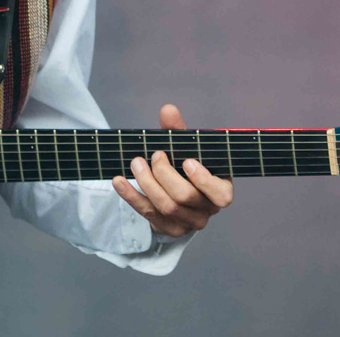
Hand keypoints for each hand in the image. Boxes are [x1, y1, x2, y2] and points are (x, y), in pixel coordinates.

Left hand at [111, 103, 233, 237]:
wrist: (174, 190)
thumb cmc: (186, 165)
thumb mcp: (186, 148)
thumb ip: (178, 130)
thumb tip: (168, 109)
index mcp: (220, 191)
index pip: (220, 194)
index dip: (203, 180)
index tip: (186, 161)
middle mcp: (207, 210)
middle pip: (185, 197)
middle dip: (165, 174)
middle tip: (153, 155)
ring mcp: (188, 223)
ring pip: (166, 207)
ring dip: (147, 183)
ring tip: (135, 163)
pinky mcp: (168, 228)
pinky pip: (148, 214)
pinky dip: (131, 196)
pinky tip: (118, 181)